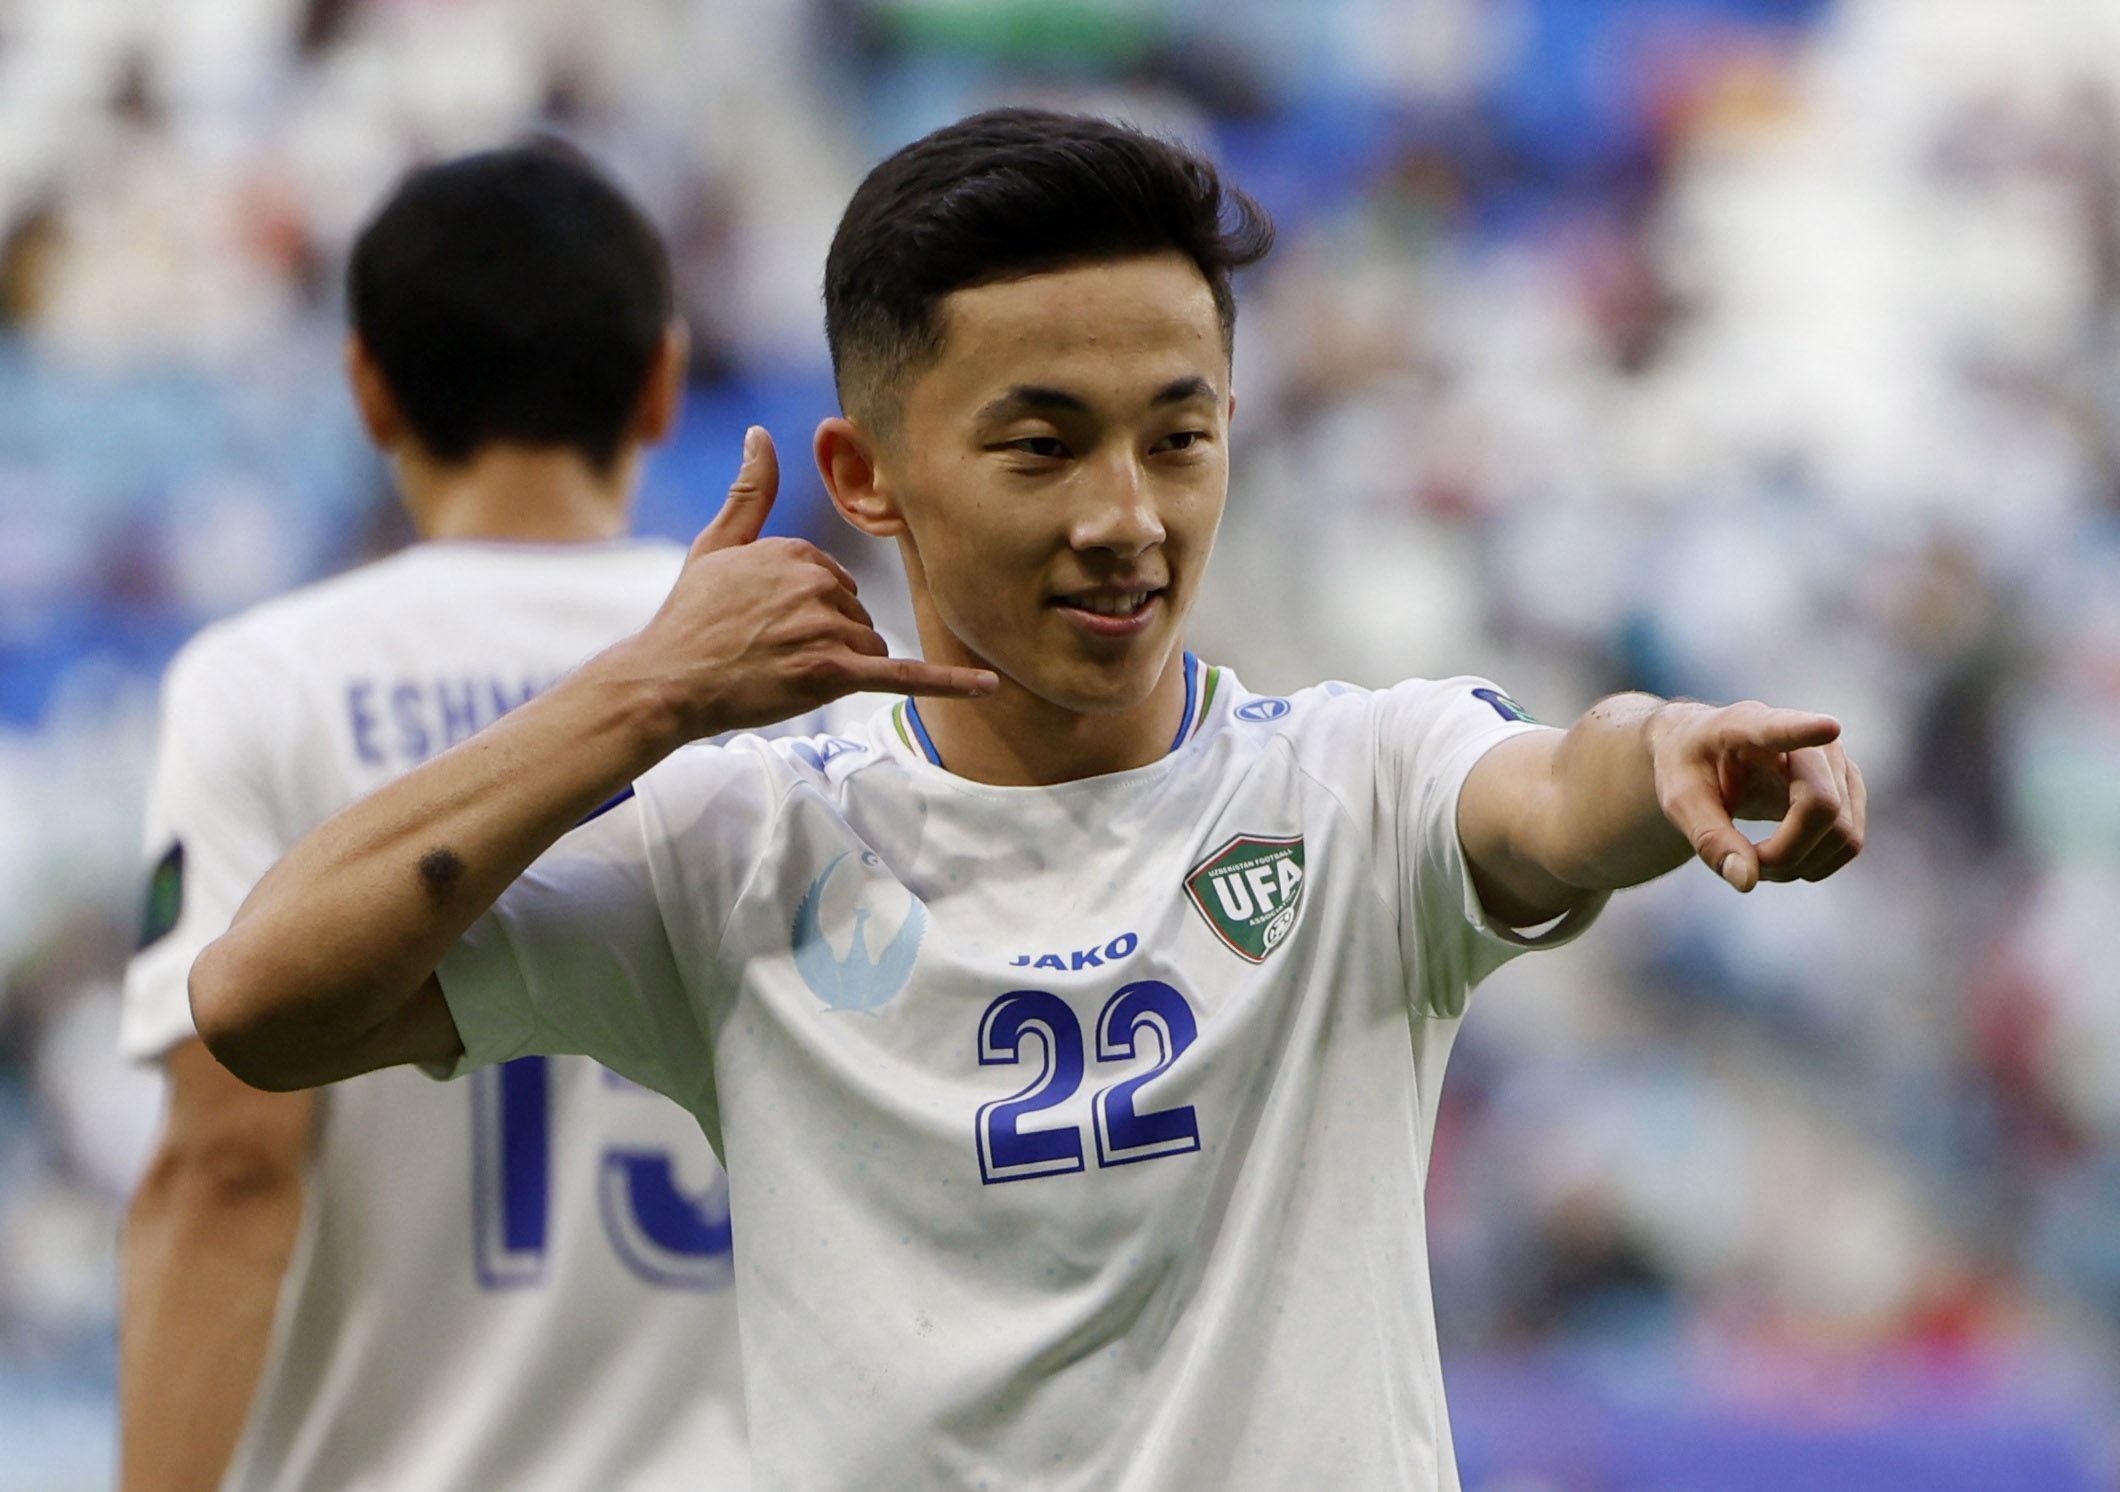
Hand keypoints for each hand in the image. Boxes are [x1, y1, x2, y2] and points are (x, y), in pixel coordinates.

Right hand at [625, 427, 995, 740]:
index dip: (810, 611)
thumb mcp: (716, 545)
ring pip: (869, 649)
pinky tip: (989, 687)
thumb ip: (750, 491)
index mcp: (799, 551)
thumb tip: (762, 434)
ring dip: (837, 666)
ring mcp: (825, 629)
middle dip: (827, 639)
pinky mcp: (832, 674)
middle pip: (858, 616)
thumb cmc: (690, 618)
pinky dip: (948, 683)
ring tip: (782, 672)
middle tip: (771, 653)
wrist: (666, 680)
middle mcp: (816, 583)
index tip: (768, 625)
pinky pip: (904, 676)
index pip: (838, 583)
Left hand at [1648, 700, 1865, 891]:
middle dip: (1785, 854)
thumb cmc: (1691, 769)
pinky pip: (1850, 842)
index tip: (1827, 728)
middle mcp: (1807, 738)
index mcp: (1749, 725)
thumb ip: (1709, 839)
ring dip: (1800, 865)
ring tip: (1756, 861)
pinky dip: (1815, 864)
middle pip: (1823, 807)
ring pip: (1843, 832)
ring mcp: (1837, 764)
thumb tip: (1746, 880)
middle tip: (1742, 863)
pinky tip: (1782, 857)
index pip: (1781, 728)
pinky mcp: (1850, 789)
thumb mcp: (1680, 801)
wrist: (1708, 755)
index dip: (1806, 730)